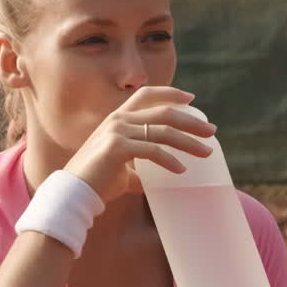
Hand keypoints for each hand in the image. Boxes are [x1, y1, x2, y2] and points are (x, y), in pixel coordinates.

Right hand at [63, 86, 217, 202]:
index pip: (146, 94)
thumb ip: (138, 169)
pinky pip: (153, 151)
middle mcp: (118, 120)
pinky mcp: (117, 148)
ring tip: (206, 152)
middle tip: (211, 131)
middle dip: (191, 121)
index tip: (192, 99)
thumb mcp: (122, 169)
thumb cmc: (98, 182)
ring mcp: (117, 132)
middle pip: (163, 112)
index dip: (170, 94)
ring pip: (162, 131)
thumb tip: (155, 181)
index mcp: (118, 118)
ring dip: (188, 142)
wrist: (75, 192)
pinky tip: (181, 170)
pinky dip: (170, 161)